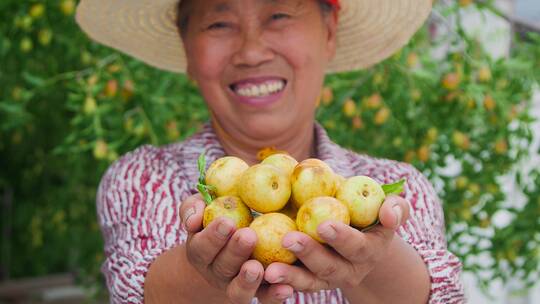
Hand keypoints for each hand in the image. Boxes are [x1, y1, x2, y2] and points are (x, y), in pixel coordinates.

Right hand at [179, 194, 293, 303]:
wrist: (230, 249)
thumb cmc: (217, 220)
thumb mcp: (202, 210)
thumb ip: (192, 208)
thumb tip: (194, 219)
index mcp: (201, 252)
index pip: (202, 247)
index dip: (213, 236)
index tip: (227, 222)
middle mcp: (217, 273)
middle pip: (223, 267)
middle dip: (235, 252)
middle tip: (248, 236)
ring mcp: (237, 286)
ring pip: (239, 290)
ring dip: (248, 280)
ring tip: (257, 267)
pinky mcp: (259, 294)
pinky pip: (265, 299)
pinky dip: (274, 296)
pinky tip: (286, 288)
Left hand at [263, 195, 409, 291]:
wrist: (358, 234)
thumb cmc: (370, 213)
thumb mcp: (387, 208)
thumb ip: (395, 207)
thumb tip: (389, 213)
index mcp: (369, 250)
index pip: (357, 246)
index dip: (342, 238)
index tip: (324, 225)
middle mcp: (350, 269)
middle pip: (329, 267)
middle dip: (309, 254)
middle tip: (289, 240)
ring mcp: (328, 279)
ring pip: (309, 282)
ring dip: (290, 277)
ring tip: (270, 270)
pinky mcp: (309, 282)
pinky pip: (293, 286)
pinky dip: (278, 283)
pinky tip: (260, 275)